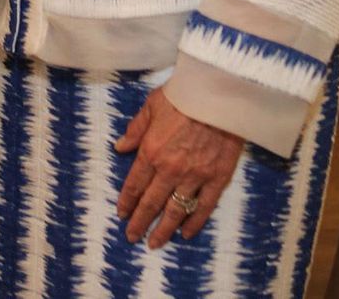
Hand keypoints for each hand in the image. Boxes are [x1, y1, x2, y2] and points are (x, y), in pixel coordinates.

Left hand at [115, 86, 242, 247]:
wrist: (218, 95)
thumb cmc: (183, 95)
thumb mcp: (151, 106)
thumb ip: (136, 129)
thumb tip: (120, 147)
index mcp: (151, 151)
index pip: (135, 184)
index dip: (127, 201)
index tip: (121, 214)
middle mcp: (170, 170)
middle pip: (151, 203)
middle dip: (139, 222)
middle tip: (132, 237)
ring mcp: (195, 177)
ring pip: (175, 211)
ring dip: (163, 230)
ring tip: (154, 243)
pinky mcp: (217, 179)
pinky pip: (204, 208)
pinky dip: (194, 223)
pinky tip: (186, 234)